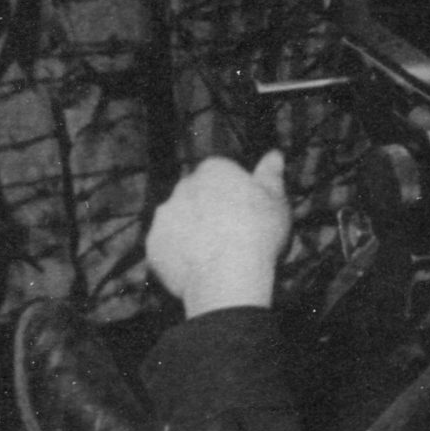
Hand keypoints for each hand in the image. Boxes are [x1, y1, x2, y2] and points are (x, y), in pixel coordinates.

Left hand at [146, 150, 289, 317]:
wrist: (227, 276)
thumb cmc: (258, 233)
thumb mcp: (276, 201)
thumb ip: (271, 175)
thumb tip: (274, 154)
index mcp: (214, 170)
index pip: (221, 172)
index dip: (234, 192)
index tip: (246, 211)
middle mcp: (183, 186)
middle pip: (196, 194)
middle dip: (209, 208)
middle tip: (231, 233)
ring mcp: (164, 215)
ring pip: (179, 219)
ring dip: (191, 230)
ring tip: (215, 254)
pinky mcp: (153, 244)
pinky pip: (167, 246)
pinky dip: (179, 254)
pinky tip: (199, 268)